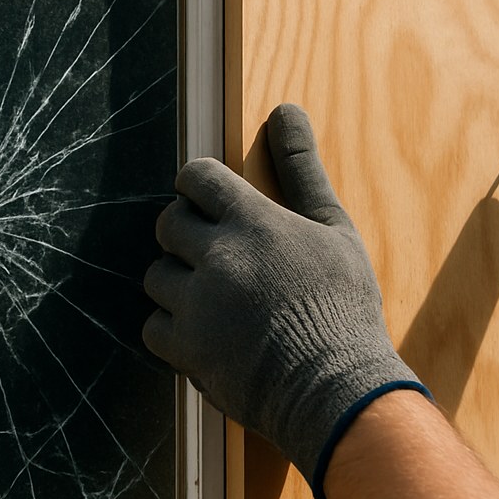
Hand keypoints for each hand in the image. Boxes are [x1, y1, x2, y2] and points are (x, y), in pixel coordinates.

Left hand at [142, 103, 427, 498]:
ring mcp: (197, 305)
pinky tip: (205, 332)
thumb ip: (303, 168)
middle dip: (187, 234)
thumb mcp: (334, 228)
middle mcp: (218, 257)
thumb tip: (286, 110)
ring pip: (156, 275)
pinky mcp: (187, 350)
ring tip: (214, 297)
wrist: (336, 388)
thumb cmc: (345, 306)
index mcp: (253, 221)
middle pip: (169, 224)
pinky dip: (173, 329)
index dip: (198, 188)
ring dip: (179, 282)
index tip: (210, 203)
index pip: (197, 177)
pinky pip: (153, 326)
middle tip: (216, 254)